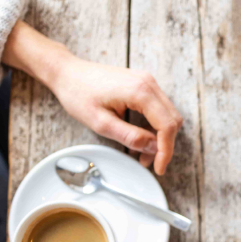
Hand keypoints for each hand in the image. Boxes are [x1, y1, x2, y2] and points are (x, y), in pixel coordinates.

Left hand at [48, 55, 182, 174]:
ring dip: (160, 137)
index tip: (159, 168)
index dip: (166, 150)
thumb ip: (130, 137)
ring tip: (143, 153)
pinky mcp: (143, 84)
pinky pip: (159, 108)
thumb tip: (153, 148)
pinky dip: (154, 126)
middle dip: (164, 145)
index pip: (167, 125)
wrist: (67, 73)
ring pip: (168, 115)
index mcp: (140, 91)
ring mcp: (147, 82)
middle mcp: (148, 83)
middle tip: (149, 163)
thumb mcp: (101, 123)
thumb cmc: (78, 94)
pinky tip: (141, 137)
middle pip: (173, 120)